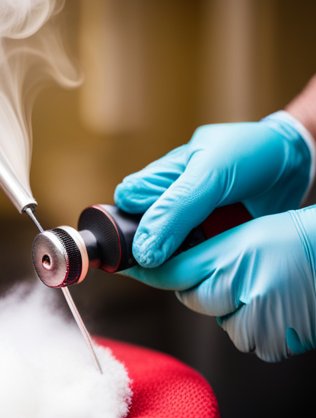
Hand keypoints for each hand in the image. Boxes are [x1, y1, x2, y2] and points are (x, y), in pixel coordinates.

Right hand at [114, 112, 312, 267]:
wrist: (293, 162)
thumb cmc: (248, 154)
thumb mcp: (208, 175)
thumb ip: (174, 210)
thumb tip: (144, 252)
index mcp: (156, 180)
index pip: (123, 210)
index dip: (127, 229)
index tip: (143, 248)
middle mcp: (167, 204)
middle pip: (143, 238)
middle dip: (158, 250)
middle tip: (184, 248)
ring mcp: (188, 225)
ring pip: (168, 256)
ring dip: (184, 260)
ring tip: (208, 248)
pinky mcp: (208, 241)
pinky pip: (194, 261)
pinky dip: (204, 263)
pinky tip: (218, 255)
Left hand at [123, 207, 315, 361]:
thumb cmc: (296, 242)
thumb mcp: (247, 235)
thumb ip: (206, 254)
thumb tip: (168, 268)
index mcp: (233, 257)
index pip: (172, 270)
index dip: (144, 269)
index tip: (121, 267)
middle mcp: (240, 290)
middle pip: (192, 298)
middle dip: (204, 287)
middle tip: (236, 271)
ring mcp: (256, 322)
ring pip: (217, 319)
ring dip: (231, 308)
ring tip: (263, 287)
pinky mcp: (270, 344)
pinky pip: (243, 336)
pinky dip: (252, 324)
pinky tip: (274, 306)